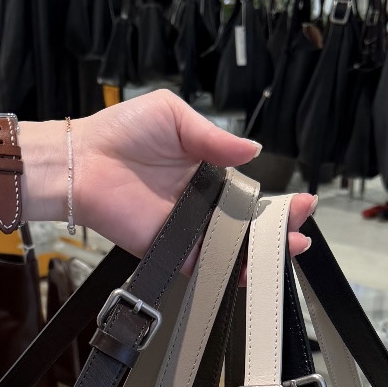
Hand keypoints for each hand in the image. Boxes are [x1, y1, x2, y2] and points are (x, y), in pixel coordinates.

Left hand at [47, 91, 316, 257]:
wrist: (85, 161)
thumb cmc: (121, 132)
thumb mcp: (175, 117)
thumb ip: (216, 139)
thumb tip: (252, 150)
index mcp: (205, 173)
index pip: (250, 193)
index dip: (275, 200)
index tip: (302, 200)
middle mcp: (199, 204)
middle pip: (248, 224)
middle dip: (278, 229)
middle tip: (300, 228)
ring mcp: (187, 229)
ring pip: (232, 247)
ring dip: (260, 252)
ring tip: (288, 247)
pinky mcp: (171, 249)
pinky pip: (205, 264)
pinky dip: (229, 269)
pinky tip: (252, 266)